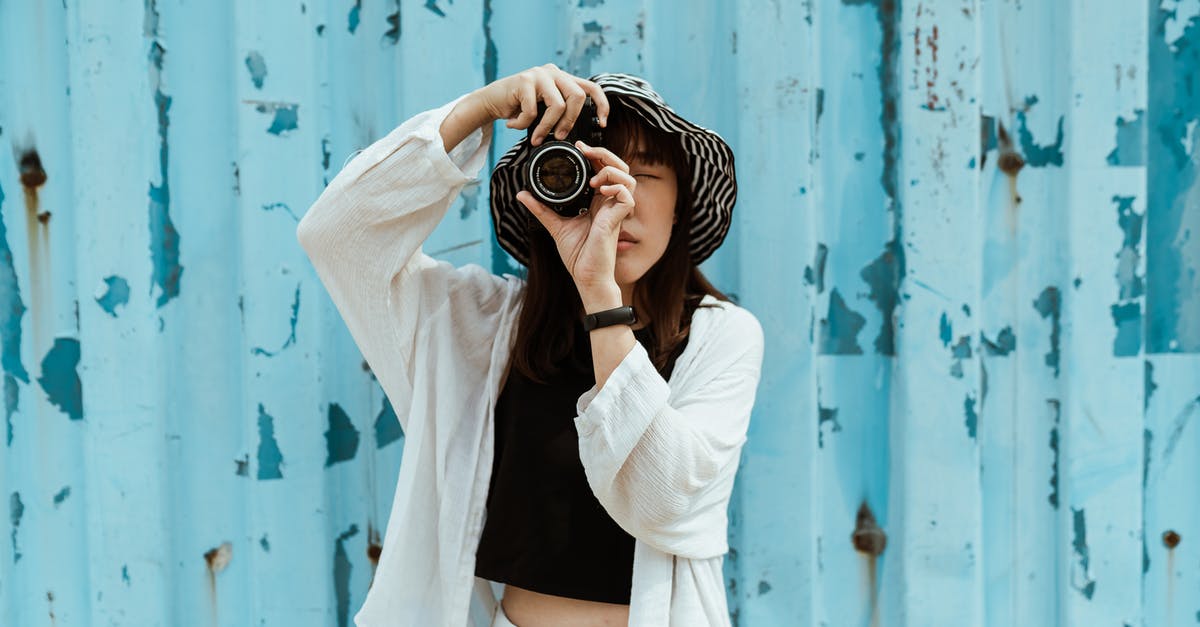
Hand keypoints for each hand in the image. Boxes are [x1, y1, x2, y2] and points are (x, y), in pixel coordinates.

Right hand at [467, 63, 609, 145]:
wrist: (491, 101)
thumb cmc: (519, 108)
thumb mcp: (544, 108)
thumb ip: (560, 111)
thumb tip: (576, 133)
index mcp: (563, 79)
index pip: (591, 87)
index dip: (601, 105)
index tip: (602, 123)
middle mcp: (553, 72)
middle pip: (576, 97)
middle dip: (569, 122)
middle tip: (559, 137)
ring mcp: (538, 74)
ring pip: (557, 105)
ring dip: (546, 128)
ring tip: (536, 137)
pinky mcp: (523, 80)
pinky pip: (532, 111)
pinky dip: (522, 124)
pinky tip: (513, 123)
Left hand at [517, 141, 635, 296]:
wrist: (585, 276)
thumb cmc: (578, 254)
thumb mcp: (555, 225)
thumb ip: (541, 208)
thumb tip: (522, 194)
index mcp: (598, 201)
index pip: (604, 170)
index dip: (596, 155)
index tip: (578, 148)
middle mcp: (609, 203)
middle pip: (619, 168)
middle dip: (605, 154)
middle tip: (586, 151)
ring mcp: (616, 210)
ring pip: (628, 177)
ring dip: (611, 170)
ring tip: (594, 179)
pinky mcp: (619, 219)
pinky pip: (627, 196)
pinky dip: (616, 188)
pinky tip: (600, 191)